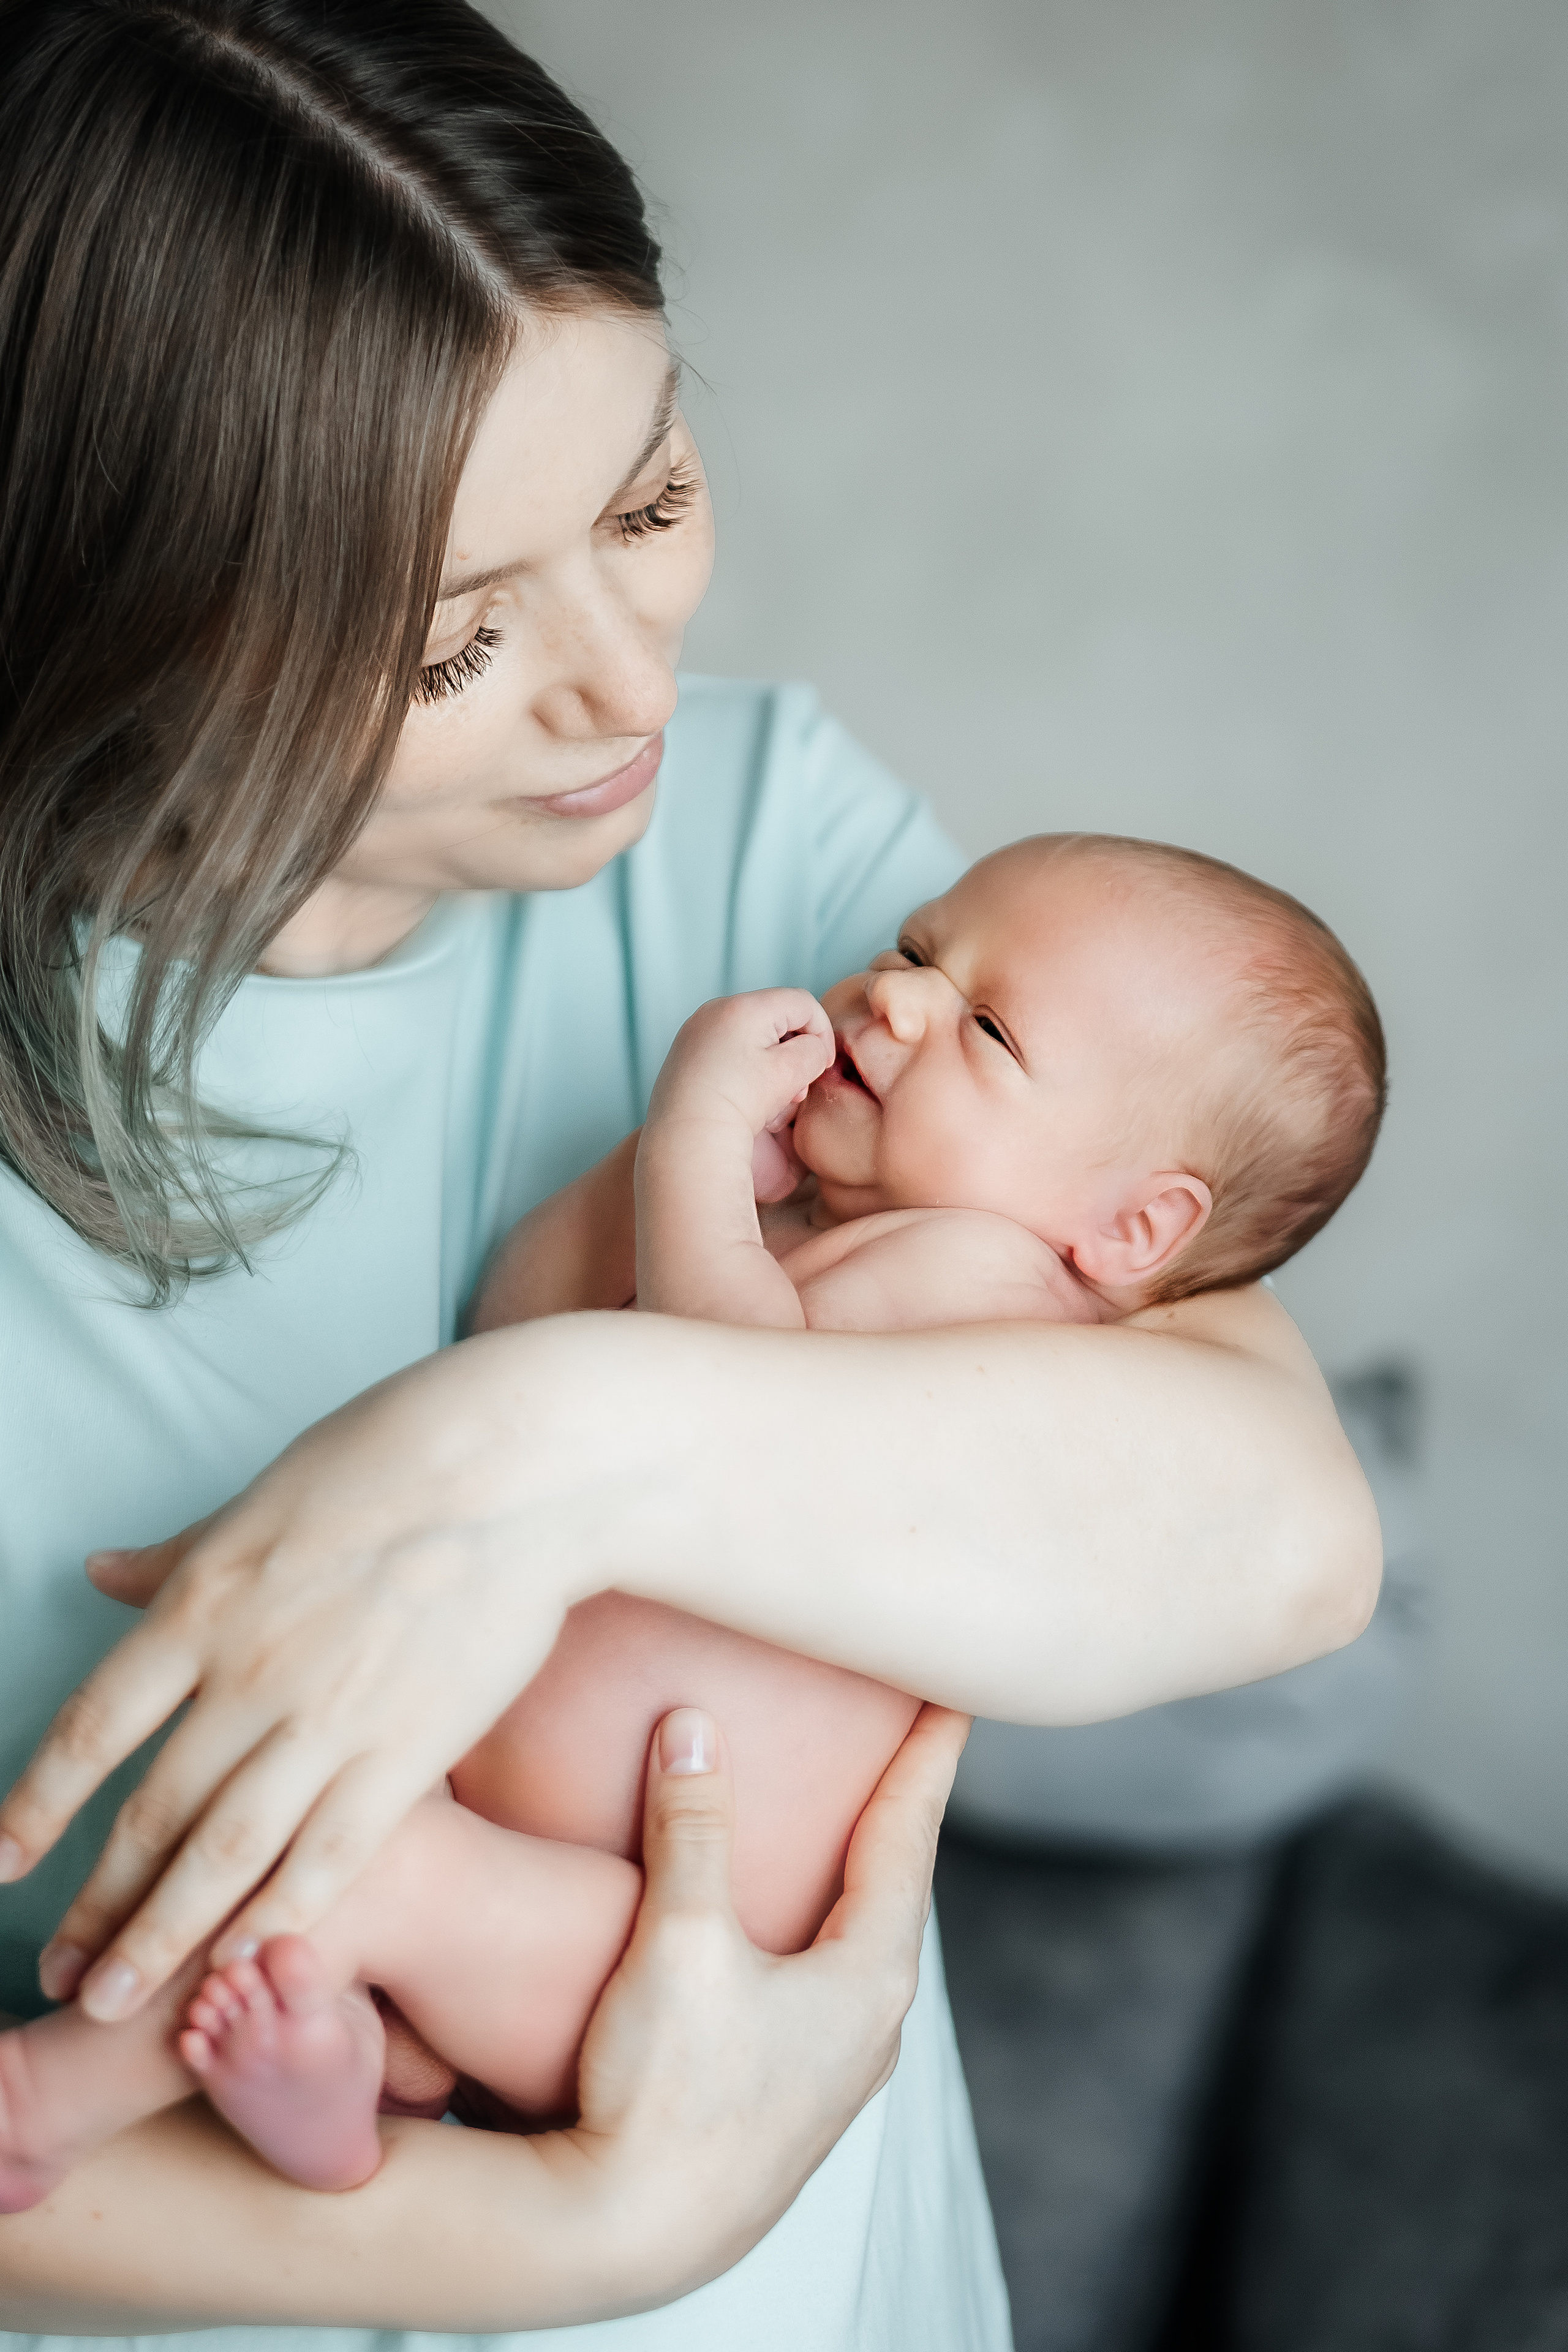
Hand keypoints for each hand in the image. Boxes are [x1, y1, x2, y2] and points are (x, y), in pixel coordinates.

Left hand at [0, 1319, 658, 2020]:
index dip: (38, 1803)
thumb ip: (178, 1557)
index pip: (94, 1726)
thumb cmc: (393, 1459)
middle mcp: (251, 1672)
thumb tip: (97, 1571)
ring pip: (226, 1854)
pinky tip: (243, 1962)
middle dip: (98, 1905)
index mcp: (204, 1603)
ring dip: (163, 1938)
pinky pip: (330, 1855)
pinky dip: (278, 1917)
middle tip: (60, 1970)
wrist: (520, 1469)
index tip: (1, 1860)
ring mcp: (330, 1718)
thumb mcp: (262, 1498)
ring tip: (116, 2000)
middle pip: (153, 1812)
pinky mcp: (410, 1750)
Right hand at [563, 1700, 970, 2300]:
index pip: (910, 1837)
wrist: (629, 2237)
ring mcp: (831, 2069)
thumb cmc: (666, 2094)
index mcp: (870, 1979)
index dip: (928, 1759)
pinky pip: (819, 1981)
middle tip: (910, 1738)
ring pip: (859, 1941)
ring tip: (851, 1820)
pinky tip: (783, 1925)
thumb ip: (693, 1829)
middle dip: (901, 1810)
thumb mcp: (680, 1941)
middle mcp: (870, 2025)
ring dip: (857, 1874)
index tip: (955, 1697)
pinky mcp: (785, 2095)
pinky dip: (814, 1926)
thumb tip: (694, 1727)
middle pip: (896, 1886)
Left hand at [645, 989, 834, 1148]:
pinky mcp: (684, 1055)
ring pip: (753, 1038)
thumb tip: (812, 1047)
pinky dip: (746, 1071)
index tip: (822, 1067)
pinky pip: (728, 1051)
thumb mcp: (792, 1071)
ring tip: (772, 1103)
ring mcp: (695, 1032)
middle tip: (796, 1090)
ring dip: (772, 1066)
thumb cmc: (740, 1104)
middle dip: (794, 1053)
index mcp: (743, 1006)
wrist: (687, 1140)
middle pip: (775, 1019)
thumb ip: (814, 1050)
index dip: (822, 1033)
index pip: (801, 1003)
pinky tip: (746, 1103)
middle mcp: (714, 1011)